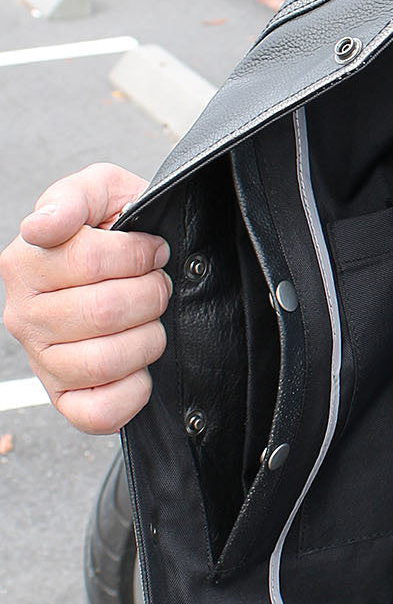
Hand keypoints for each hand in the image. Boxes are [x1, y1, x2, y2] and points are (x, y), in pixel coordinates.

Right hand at [0, 163, 169, 433]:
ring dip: (149, 337)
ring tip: (150, 320)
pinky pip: (99, 413)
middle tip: (157, 284)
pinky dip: (132, 391)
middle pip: (106, 311)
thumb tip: (43, 226)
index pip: (93, 261)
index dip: (140, 253)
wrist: (132, 271)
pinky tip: (139, 365)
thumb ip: (73, 196)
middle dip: (152, 294)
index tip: (152, 249)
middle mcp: (23, 314)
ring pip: (106, 361)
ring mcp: (41, 361)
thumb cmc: (116, 228)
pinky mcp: (64, 399)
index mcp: (25, 262)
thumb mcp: (100, 191)